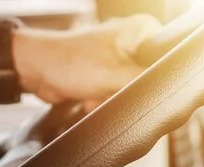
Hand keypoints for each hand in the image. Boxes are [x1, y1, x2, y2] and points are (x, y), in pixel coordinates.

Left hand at [14, 15, 162, 109]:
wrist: (35, 69)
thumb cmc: (68, 63)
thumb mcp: (114, 77)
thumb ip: (146, 83)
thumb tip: (169, 90)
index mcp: (140, 30)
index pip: (168, 56)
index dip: (158, 77)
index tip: (140, 88)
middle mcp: (132, 39)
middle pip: (148, 76)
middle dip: (127, 91)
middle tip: (110, 92)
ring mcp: (119, 56)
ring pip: (131, 88)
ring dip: (112, 98)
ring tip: (95, 94)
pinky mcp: (106, 71)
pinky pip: (116, 92)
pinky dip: (103, 99)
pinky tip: (88, 98)